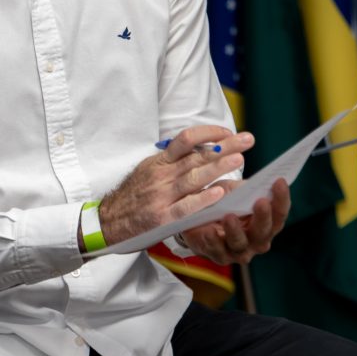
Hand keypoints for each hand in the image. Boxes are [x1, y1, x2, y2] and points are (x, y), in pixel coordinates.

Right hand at [95, 126, 254, 246]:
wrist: (108, 222)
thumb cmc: (134, 196)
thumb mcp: (149, 171)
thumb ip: (172, 162)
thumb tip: (202, 151)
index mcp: (160, 162)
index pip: (186, 139)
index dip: (209, 133)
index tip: (228, 133)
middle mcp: (161, 175)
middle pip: (197, 156)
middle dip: (225, 146)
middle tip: (248, 140)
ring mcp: (161, 196)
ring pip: (194, 178)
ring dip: (218, 167)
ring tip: (239, 159)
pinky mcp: (162, 218)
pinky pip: (186, 207)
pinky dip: (203, 199)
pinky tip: (220, 194)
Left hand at [180, 177, 290, 265]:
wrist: (198, 222)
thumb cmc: (221, 203)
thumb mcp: (231, 190)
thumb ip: (242, 188)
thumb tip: (254, 181)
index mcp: (267, 223)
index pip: (279, 213)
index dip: (281, 198)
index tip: (280, 181)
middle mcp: (258, 240)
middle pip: (264, 231)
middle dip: (263, 216)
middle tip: (261, 202)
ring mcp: (240, 251)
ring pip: (240, 243)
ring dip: (235, 230)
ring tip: (229, 217)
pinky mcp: (220, 256)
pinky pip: (217, 249)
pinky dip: (212, 240)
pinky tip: (209, 230)